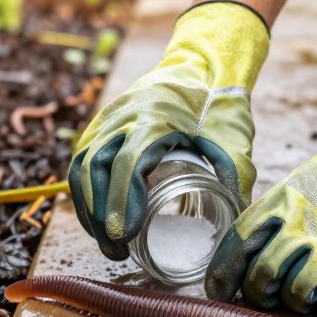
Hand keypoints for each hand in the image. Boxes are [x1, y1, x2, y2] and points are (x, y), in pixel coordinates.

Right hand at [69, 1, 268, 259]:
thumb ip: (234, 174)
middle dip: (100, 215)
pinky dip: (84, 193)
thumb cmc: (217, 104)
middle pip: (95, 167)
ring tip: (106, 242)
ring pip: (82, 166)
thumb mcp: (232, 136)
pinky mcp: (100, 125)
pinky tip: (94, 220)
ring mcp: (107, 119)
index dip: (121, 201)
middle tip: (116, 250)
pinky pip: (82, 161)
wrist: (199, 66)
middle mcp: (123, 117)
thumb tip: (234, 220)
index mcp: (156, 117)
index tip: (123, 234)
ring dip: (88, 209)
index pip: (126, 162)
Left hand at [205, 99, 316, 316]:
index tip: (219, 287)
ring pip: (297, 293)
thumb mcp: (306, 177)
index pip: (240, 241)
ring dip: (294, 301)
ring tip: (299, 297)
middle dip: (258, 293)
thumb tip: (250, 240)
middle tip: (264, 296)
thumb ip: (278, 207)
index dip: (224, 271)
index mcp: (285, 199)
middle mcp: (304, 224)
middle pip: (264, 274)